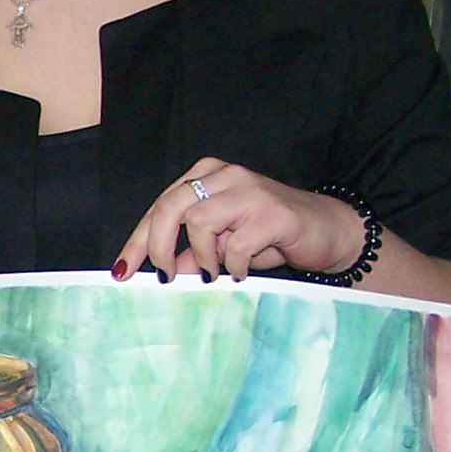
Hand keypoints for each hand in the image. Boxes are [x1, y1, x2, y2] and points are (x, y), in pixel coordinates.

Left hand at [116, 159, 362, 282]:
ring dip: (203, 257)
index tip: (122, 271)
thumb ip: (195, 253)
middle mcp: (225, 175)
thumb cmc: (272, 236)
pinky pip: (235, 245)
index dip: (138, 240)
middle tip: (166, 276)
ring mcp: (249, 190)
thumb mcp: (226, 245)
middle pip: (170, 206)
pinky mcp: (272, 212)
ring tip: (218, 271)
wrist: (328, 230)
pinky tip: (243, 270)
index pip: (160, 205)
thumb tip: (165, 270)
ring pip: (199, 223)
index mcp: (207, 176)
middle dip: (157, 246)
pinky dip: (233, 265)